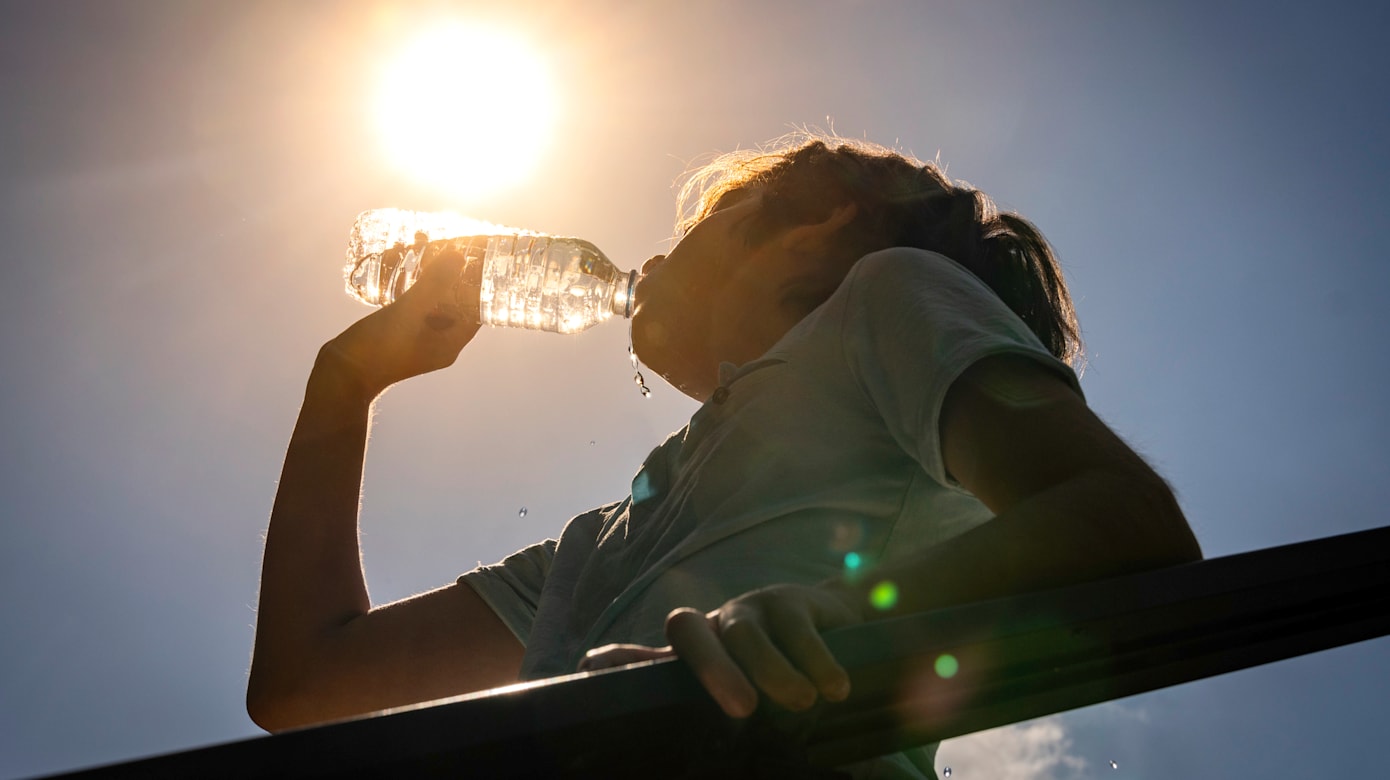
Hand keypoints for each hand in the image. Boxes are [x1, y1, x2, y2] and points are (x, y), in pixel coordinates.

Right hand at [321, 243, 482, 398]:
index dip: (478, 282)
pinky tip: (400, 261)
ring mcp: (419, 338)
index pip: (477, 309)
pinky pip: (413, 303)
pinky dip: (411, 284)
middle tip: (446, 240)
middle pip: (455, 301)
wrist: (338, 377)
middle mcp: (439, 342)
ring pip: (432, 299)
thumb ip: (432, 286)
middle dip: (450, 271)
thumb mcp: (407, 314)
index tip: (476, 253)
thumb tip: (460, 257)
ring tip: (421, 242)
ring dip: (429, 274)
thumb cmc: (375, 351)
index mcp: (450, 344)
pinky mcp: (400, 332)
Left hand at [580, 584, 862, 718]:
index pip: (650, 651)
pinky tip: (837, 687)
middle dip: (712, 669)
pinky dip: (817, 660)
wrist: (835, 624)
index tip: (596, 667)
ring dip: (774, 670)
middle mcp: (716, 621)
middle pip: (691, 630)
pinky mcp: (794, 599)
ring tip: (805, 702)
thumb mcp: (732, 676)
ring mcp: (753, 606)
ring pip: (745, 633)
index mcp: (697, 646)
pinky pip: (799, 629)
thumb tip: (594, 669)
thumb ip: (673, 678)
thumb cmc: (774, 660)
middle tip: (744, 709)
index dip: (626, 656)